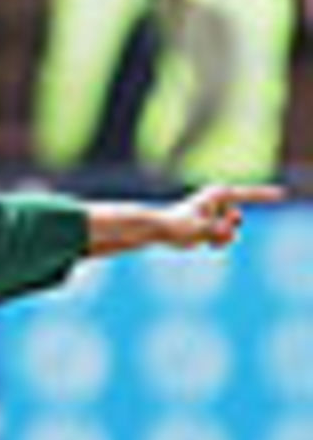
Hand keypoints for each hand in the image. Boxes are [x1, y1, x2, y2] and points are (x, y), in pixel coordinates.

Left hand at [159, 183, 285, 249]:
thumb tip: (232, 236)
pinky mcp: (211, 225)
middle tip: (212, 235)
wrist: (157, 230)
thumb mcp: (198, 230)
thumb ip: (218, 232)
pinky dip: (216, 244)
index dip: (264, 196)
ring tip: (204, 242)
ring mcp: (216, 213)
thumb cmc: (174, 226)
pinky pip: (224, 238)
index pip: (247, 195)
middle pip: (238, 220)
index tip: (281, 195)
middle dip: (228, 231)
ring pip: (231, 232)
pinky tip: (201, 244)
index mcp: (218, 195)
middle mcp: (219, 202)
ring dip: (221, 241)